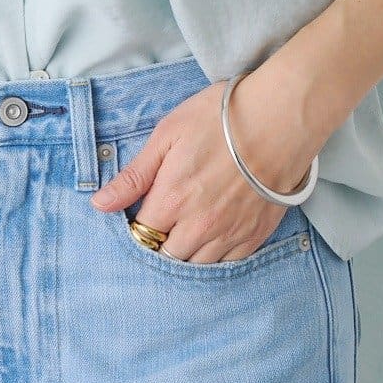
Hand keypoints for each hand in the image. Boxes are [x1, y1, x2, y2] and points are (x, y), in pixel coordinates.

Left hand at [89, 71, 319, 263]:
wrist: (282, 117)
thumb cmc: (222, 118)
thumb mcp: (168, 135)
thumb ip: (134, 175)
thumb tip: (99, 205)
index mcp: (171, 200)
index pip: (140, 235)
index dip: (136, 225)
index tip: (142, 212)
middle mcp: (199, 225)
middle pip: (166, 256)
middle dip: (159, 243)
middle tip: (164, 222)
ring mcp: (230, 233)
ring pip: (196, 265)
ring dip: (185, 253)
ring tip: (186, 231)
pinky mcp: (255, 235)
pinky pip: (227, 264)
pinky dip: (215, 258)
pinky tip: (212, 239)